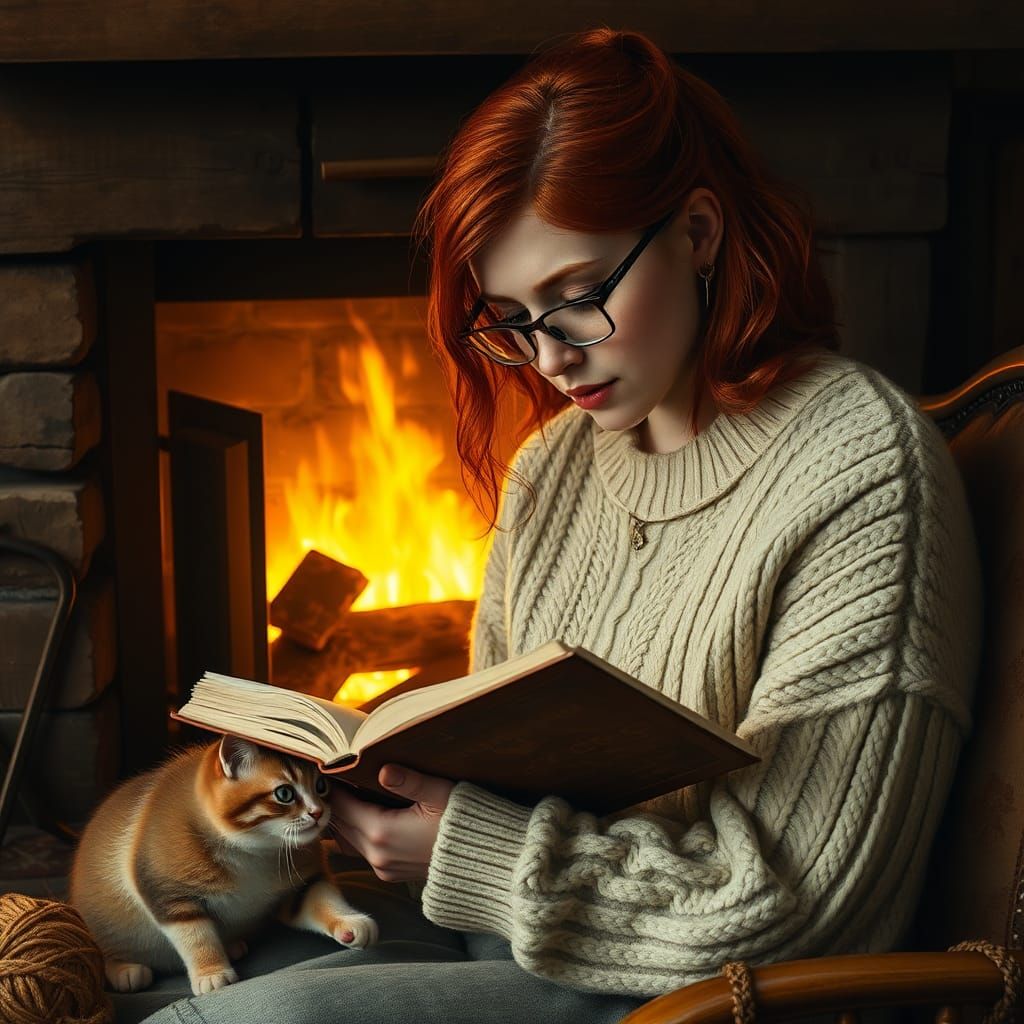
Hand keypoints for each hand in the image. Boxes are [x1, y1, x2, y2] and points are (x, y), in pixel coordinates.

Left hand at [328, 764, 454, 881]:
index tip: (328, 766)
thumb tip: (383, 770)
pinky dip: (356, 831)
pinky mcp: (391, 873)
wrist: (484, 862)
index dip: (333, 786)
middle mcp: (377, 854)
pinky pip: (361, 850)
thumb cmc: (464, 823)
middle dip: (335, 801)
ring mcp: (383, 868)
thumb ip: (410, 781)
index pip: (342, 806)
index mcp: (383, 832)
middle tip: (331, 776)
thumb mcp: (441, 794)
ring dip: (344, 818)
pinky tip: (362, 814)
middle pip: (341, 823)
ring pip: (349, 839)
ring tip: (344, 793)